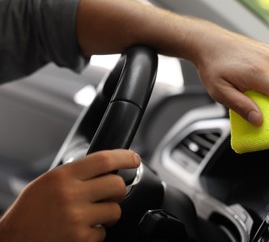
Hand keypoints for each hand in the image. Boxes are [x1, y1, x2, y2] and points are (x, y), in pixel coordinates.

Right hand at [0, 149, 139, 241]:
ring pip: (115, 210)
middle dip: (118, 190)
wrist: (12, 240)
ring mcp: (77, 218)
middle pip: (116, 184)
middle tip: (110, 194)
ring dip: (109, 213)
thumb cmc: (30, 212)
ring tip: (91, 215)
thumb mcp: (48, 182)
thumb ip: (75, 173)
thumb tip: (104, 167)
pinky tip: (81, 230)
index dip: (124, 157)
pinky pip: (104, 232)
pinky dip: (97, 233)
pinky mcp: (81, 238)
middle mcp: (71, 194)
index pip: (103, 160)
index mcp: (63, 176)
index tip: (134, 158)